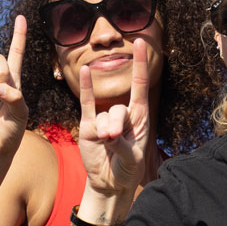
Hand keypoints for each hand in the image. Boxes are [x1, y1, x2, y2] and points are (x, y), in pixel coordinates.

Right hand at [78, 38, 150, 195]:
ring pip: (103, 116)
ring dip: (104, 131)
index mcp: (140, 117)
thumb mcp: (131, 159)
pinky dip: (86, 88)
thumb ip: (122, 145)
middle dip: (116, 126)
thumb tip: (108, 134)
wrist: (110, 182)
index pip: (140, 85)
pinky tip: (84, 71)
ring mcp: (105, 118)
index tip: (142, 43)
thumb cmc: (127, 168)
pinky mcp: (89, 126)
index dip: (140, 64)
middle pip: (118, 108)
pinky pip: (87, 105)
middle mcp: (123, 114)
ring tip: (106, 145)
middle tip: (115, 141)